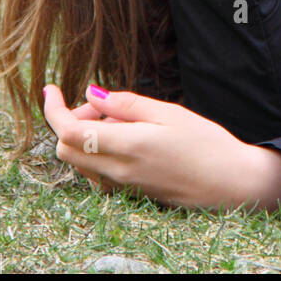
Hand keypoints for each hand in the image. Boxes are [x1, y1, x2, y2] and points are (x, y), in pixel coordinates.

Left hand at [42, 84, 277, 211]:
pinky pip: (97, 170)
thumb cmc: (206, 144)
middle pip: (67, 148)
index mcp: (127, 146)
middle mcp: (118, 171)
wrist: (230, 184)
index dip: (53, 109)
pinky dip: (98, 149)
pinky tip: (126, 136)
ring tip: (121, 116)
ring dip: (85, 135)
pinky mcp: (130, 192)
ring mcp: (122, 186)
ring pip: (80, 160)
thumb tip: (92, 93)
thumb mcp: (170, 113)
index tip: (50, 88)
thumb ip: (127, 104)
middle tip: (101, 102)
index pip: (70, 131)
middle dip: (71, 120)